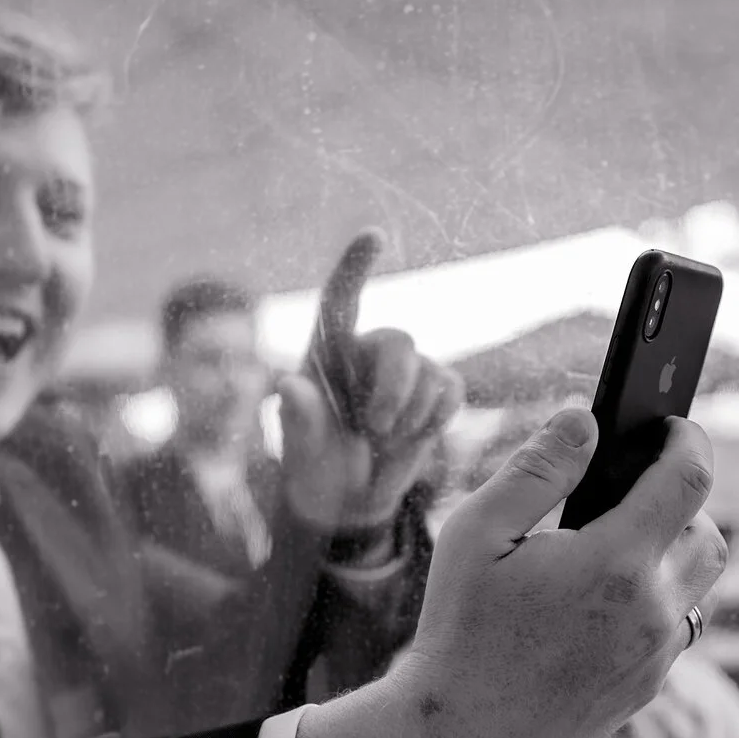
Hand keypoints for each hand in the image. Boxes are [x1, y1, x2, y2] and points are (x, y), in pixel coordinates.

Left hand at [276, 231, 464, 531]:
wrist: (349, 502)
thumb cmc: (314, 468)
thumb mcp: (300, 450)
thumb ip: (298, 418)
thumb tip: (287, 385)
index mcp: (326, 352)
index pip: (341, 298)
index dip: (356, 265)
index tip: (373, 236)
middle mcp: (366, 352)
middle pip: (398, 343)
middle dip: (394, 390)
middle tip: (374, 431)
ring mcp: (404, 370)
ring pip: (429, 370)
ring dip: (412, 415)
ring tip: (384, 441)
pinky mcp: (434, 391)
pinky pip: (451, 389)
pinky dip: (437, 418)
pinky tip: (414, 436)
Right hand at [293, 407, 729, 737]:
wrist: (459, 736)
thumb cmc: (461, 628)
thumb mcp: (478, 532)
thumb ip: (537, 467)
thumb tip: (584, 419)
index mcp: (615, 562)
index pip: (689, 479)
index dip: (689, 440)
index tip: (673, 427)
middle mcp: (651, 611)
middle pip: (707, 535)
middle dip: (681, 501)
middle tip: (631, 490)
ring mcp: (654, 656)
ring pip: (698, 585)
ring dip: (672, 553)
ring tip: (614, 544)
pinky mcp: (645, 688)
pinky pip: (674, 628)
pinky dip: (654, 601)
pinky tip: (598, 601)